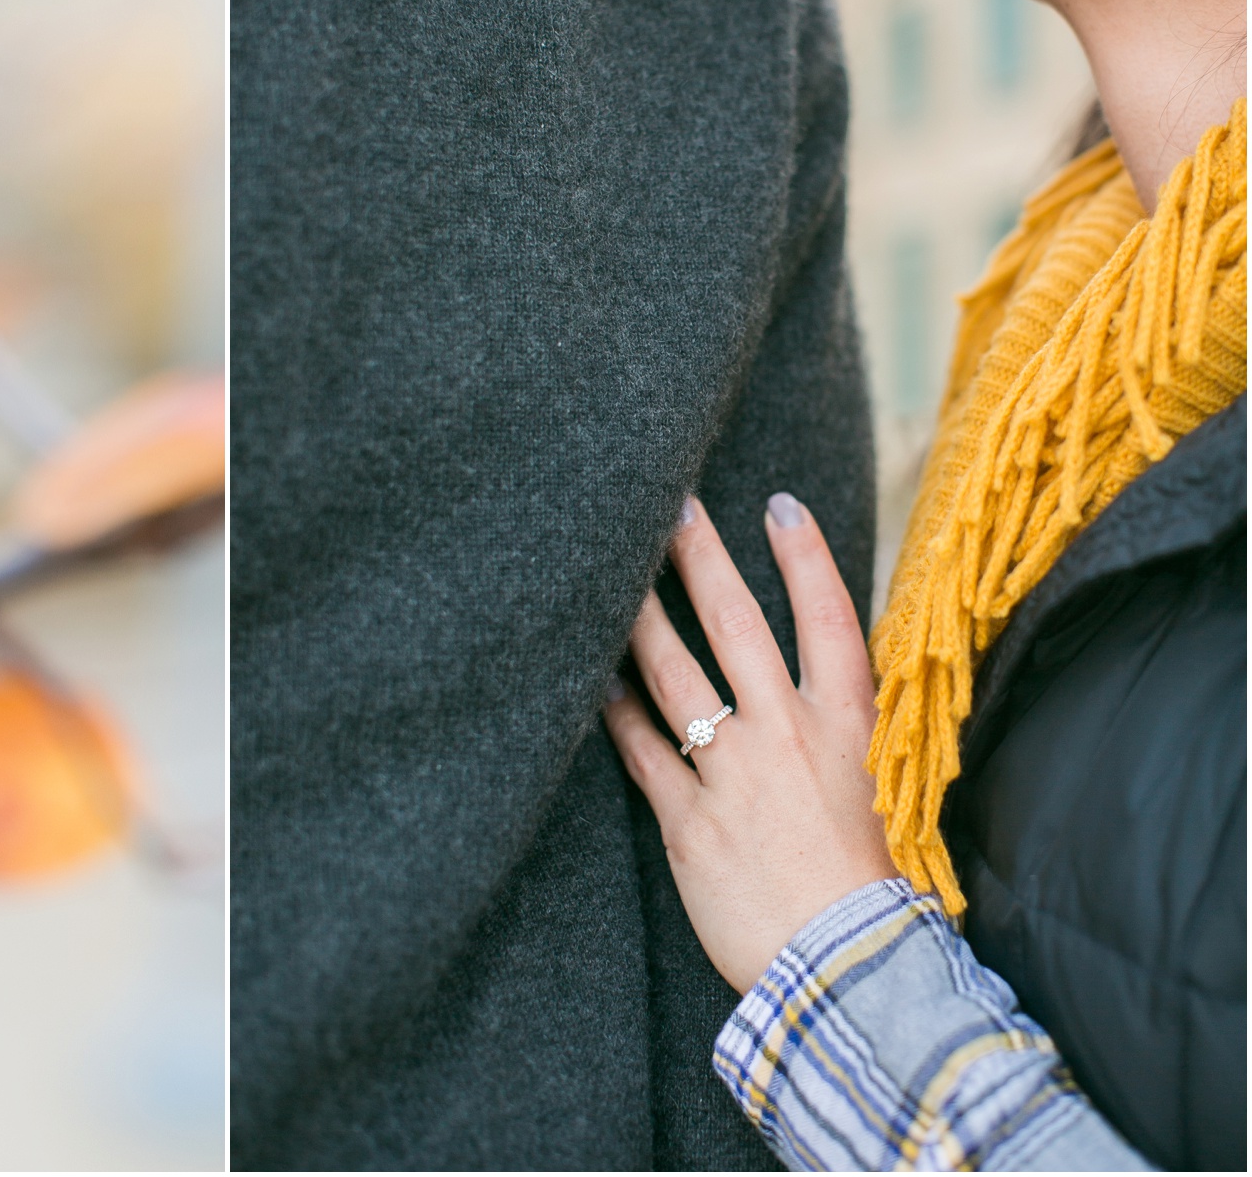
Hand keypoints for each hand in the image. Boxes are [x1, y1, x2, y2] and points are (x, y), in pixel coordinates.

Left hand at [602, 494, 898, 993]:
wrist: (849, 972)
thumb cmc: (875, 892)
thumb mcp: (886, 796)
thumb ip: (848, 739)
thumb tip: (825, 692)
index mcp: (849, 727)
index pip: (829, 618)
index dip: (804, 557)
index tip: (778, 504)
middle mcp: (787, 735)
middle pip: (735, 623)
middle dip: (700, 558)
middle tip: (671, 505)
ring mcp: (733, 774)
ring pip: (674, 673)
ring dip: (640, 618)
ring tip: (610, 576)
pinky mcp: (688, 821)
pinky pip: (640, 750)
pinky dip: (612, 712)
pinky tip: (590, 682)